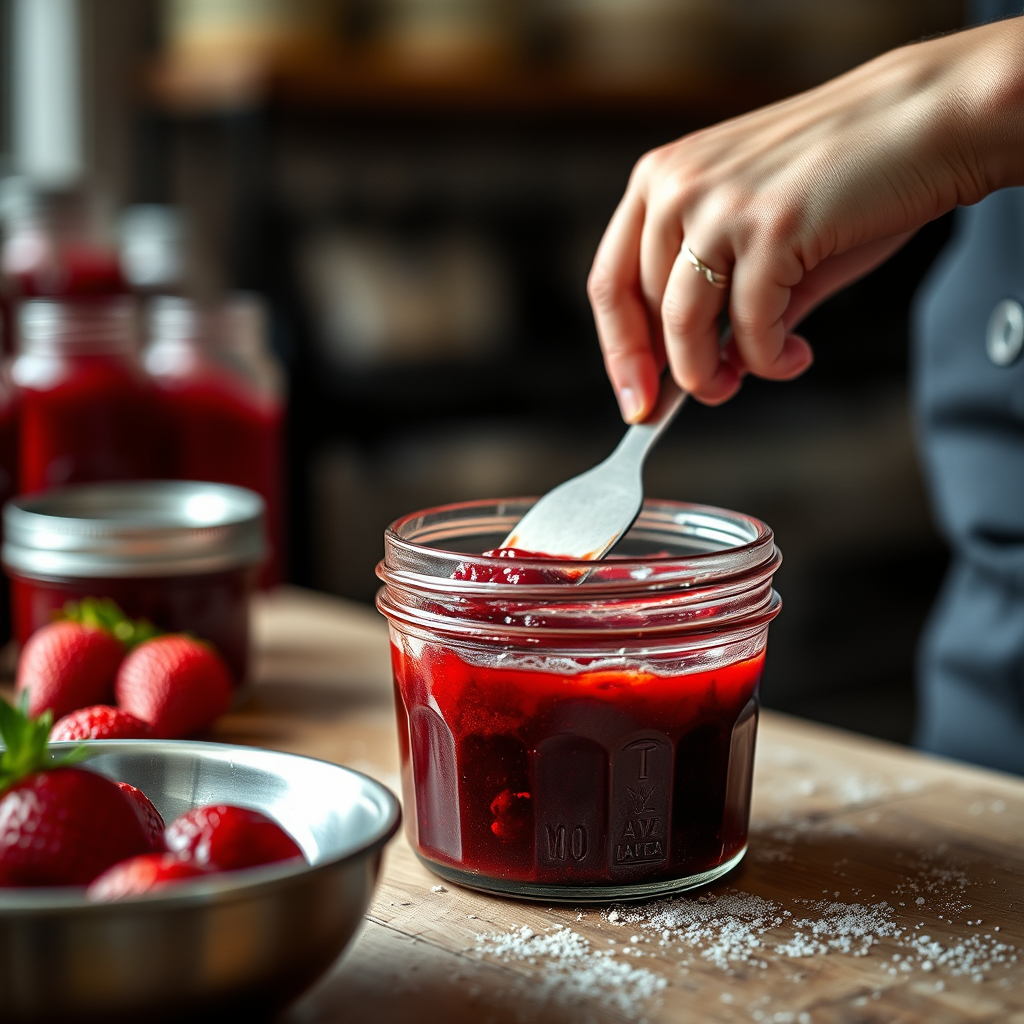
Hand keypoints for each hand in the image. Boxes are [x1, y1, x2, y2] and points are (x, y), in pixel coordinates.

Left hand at [588, 17, 1023, 417]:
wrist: (927, 121)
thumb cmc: (845, 175)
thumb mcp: (759, 233)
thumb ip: (721, 298)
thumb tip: (701, 369)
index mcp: (661, 180)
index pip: (609, 282)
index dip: (618, 352)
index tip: (634, 399)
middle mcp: (677, 187)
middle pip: (644, 312)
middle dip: (673, 372)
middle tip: (710, 395)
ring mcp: (720, 205)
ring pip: (684, 326)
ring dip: (709, 375)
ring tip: (743, 382)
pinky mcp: (770, 228)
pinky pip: (751, 327)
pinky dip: (769, 359)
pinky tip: (794, 356)